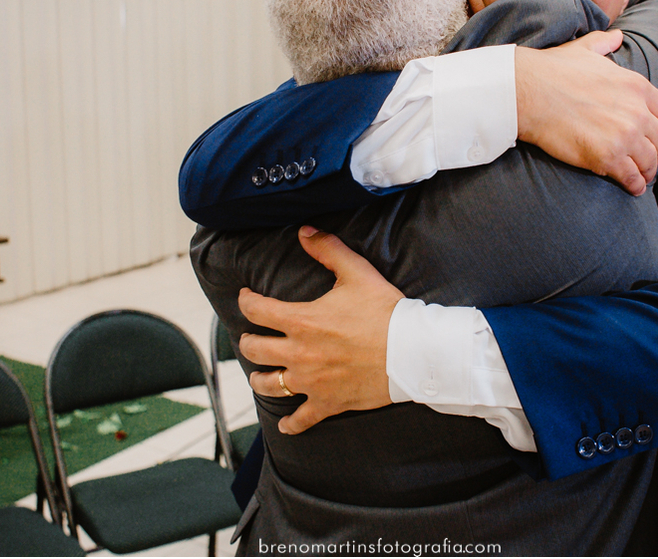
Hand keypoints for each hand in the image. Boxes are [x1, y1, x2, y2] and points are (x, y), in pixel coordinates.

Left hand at [237, 226, 402, 434]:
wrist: (411, 352)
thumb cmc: (385, 311)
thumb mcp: (357, 272)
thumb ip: (328, 249)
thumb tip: (304, 231)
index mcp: (300, 321)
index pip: (257, 310)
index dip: (246, 300)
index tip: (246, 297)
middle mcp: (298, 353)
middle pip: (254, 349)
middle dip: (249, 340)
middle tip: (253, 336)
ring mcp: (311, 381)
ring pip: (268, 385)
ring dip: (260, 378)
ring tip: (261, 373)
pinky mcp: (328, 402)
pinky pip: (301, 419)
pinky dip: (292, 424)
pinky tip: (287, 424)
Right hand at [514, 30, 657, 195]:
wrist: (528, 92)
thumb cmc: (552, 70)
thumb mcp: (585, 49)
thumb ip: (605, 43)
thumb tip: (617, 36)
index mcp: (636, 85)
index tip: (653, 137)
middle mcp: (637, 111)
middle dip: (656, 152)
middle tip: (647, 161)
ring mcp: (624, 136)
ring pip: (649, 161)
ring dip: (647, 172)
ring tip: (641, 179)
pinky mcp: (607, 157)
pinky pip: (631, 177)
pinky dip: (634, 185)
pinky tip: (632, 188)